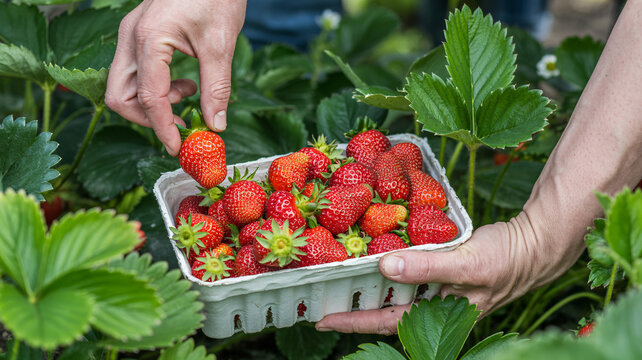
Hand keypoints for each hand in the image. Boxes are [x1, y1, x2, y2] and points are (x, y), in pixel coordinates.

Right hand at [105, 0, 246, 155]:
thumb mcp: (220, 44)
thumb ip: (216, 88)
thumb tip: (215, 125)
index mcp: (148, 39)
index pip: (147, 97)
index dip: (162, 128)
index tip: (178, 148)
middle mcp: (130, 38)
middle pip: (120, 96)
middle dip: (147, 119)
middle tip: (180, 125)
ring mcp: (130, 35)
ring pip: (122, 86)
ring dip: (151, 104)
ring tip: (188, 96)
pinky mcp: (138, 36)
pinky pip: (133, 73)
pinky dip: (154, 89)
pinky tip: (183, 84)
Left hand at [315, 212, 578, 333]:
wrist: (537, 245)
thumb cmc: (507, 259)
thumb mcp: (467, 263)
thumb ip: (427, 267)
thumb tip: (384, 267)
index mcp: (441, 315)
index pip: (387, 323)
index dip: (353, 321)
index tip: (321, 320)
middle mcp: (436, 308)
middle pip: (387, 313)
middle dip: (356, 309)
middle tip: (323, 301)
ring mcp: (440, 293)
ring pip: (396, 296)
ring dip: (371, 290)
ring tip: (342, 281)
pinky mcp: (444, 274)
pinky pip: (410, 276)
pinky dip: (391, 270)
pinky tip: (378, 259)